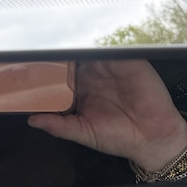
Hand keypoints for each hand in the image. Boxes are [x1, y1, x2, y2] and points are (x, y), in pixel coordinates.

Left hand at [28, 60, 186, 171]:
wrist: (153, 140)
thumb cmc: (120, 138)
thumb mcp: (84, 133)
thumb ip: (59, 126)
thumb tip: (33, 121)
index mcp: (83, 91)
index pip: (62, 74)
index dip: (50, 70)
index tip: (33, 67)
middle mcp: (96, 76)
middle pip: (74, 59)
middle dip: (61, 55)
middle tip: (44, 51)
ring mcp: (113, 68)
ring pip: (91, 51)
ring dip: (79, 48)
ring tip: (64, 46)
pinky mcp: (131, 64)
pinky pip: (115, 51)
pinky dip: (103, 48)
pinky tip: (92, 49)